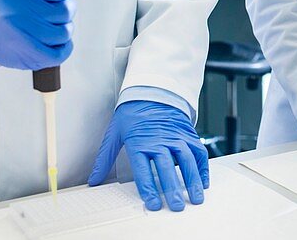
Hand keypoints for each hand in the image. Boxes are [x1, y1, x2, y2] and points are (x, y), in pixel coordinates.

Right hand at [0, 0, 74, 69]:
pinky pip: (62, 53)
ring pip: (65, 31)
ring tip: (47, 23)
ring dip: (62, 27)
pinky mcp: (30, 57)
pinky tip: (52, 38)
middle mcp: (20, 14)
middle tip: (51, 8)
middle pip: (66, 10)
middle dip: (64, 8)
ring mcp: (25, 37)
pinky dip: (63, 46)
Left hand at [89, 101, 208, 211]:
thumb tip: (94, 179)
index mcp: (140, 142)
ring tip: (196, 198)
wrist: (151, 91)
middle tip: (177, 206)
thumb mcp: (114, 133)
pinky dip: (202, 167)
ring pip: (187, 160)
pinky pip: (198, 152)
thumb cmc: (132, 112)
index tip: (153, 204)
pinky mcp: (188, 134)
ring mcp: (176, 137)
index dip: (149, 189)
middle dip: (173, 189)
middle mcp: (160, 140)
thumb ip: (105, 158)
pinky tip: (203, 182)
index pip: (144, 170)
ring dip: (193, 180)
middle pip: (167, 168)